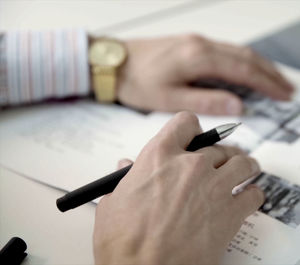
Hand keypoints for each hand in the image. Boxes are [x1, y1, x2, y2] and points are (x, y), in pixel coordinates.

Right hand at [93, 111, 264, 264]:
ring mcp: (213, 187)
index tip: (194, 136)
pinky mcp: (230, 213)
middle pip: (216, 146)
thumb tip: (126, 166)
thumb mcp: (113, 201)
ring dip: (242, 166)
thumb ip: (125, 178)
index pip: (185, 122)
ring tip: (240, 171)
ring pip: (242, 162)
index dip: (191, 128)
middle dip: (217, 153)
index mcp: (159, 156)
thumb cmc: (123, 239)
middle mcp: (189, 165)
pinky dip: (252, 194)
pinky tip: (245, 198)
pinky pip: (254, 194)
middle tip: (216, 163)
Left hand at [118, 34, 293, 114]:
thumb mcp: (169, 98)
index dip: (266, 83)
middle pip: (245, 57)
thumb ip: (205, 101)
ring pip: (236, 52)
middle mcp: (201, 45)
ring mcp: (195, 42)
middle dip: (269, 73)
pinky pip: (223, 50)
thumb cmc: (137, 81)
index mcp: (197, 58)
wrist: (115, 63)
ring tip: (272, 80)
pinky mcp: (189, 44)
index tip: (283, 94)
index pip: (243, 70)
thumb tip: (237, 105)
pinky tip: (244, 70)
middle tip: (286, 89)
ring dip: (257, 66)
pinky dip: (240, 61)